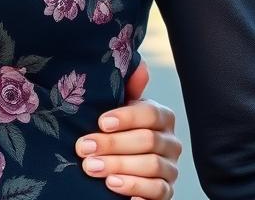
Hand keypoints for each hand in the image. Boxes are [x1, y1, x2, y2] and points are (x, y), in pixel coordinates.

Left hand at [75, 61, 180, 197]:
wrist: (120, 163)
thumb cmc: (115, 128)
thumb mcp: (117, 107)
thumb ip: (127, 88)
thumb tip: (141, 66)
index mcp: (161, 117)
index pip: (150, 113)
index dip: (126, 117)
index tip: (100, 122)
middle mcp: (170, 142)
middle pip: (148, 141)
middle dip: (112, 145)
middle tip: (83, 148)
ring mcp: (171, 168)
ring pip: (152, 166)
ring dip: (119, 167)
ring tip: (91, 168)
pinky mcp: (166, 192)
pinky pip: (157, 192)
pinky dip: (136, 189)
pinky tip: (114, 187)